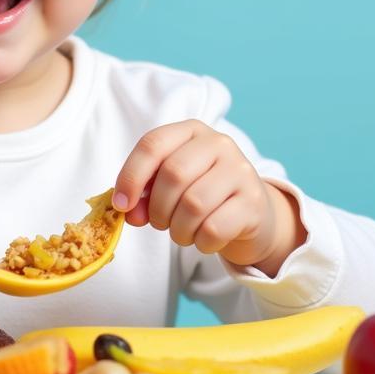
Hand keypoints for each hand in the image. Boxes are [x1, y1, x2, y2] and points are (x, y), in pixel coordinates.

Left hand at [112, 120, 301, 269]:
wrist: (252, 215)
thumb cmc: (202, 196)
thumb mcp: (171, 187)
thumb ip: (144, 194)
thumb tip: (126, 210)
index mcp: (192, 131)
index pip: (153, 144)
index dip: (130, 177)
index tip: (121, 205)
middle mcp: (219, 144)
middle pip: (173, 174)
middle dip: (157, 208)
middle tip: (160, 222)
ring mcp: (241, 171)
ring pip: (193, 204)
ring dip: (178, 230)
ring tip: (182, 232)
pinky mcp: (253, 202)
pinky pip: (214, 228)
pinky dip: (200, 242)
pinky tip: (204, 239)